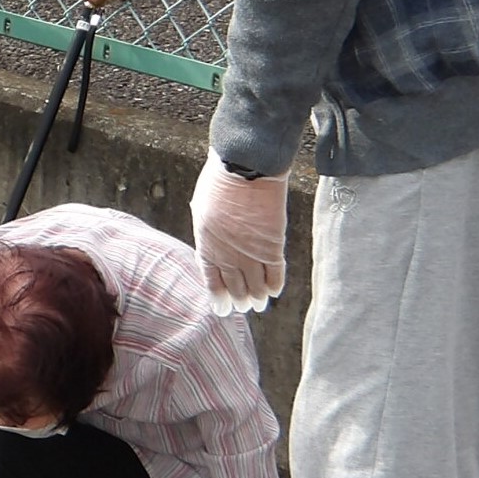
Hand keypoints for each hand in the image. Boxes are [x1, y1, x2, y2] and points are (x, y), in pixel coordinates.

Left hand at [191, 153, 288, 314]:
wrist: (244, 169)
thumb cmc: (219, 181)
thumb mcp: (202, 208)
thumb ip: (208, 231)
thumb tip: (211, 245)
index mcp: (207, 245)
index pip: (212, 279)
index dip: (218, 296)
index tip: (222, 308)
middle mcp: (228, 254)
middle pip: (235, 285)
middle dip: (239, 299)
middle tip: (244, 307)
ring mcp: (251, 252)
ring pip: (255, 284)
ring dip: (257, 297)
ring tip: (259, 305)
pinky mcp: (273, 245)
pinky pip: (276, 272)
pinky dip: (275, 284)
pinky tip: (275, 292)